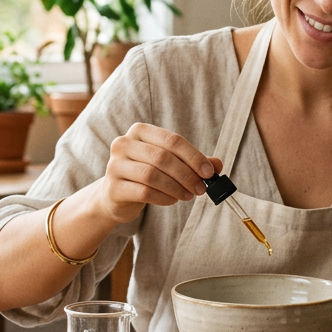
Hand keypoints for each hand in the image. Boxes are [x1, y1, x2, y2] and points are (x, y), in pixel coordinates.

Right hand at [97, 123, 222, 223]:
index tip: (209, 173)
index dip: (193, 156)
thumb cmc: (146, 175)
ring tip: (187, 195)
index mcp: (140, 131)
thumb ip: (192, 162)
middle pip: (162, 157)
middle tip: (201, 189)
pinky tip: (172, 200)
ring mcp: (115, 165)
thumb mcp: (169, 164)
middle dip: (187, 175)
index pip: (172, 140)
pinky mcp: (113, 187)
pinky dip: (164, 198)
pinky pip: (144, 192)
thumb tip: (217, 165)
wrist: (115, 195)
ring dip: (176, 187)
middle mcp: (124, 144)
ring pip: (152, 175)